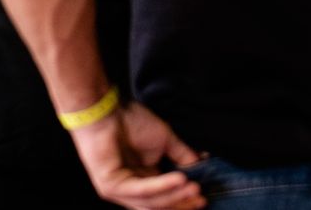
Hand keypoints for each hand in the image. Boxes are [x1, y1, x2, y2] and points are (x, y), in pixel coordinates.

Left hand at [69, 101, 205, 209]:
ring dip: (175, 196)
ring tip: (195, 188)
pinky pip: (141, 189)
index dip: (183, 199)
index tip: (204, 197)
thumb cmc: (131, 121)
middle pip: (158, 205)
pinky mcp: (111, 186)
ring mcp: (118, 190)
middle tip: (202, 199)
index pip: (164, 198)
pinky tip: (179, 179)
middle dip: (181, 203)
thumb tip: (200, 164)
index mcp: (141, 180)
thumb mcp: (164, 140)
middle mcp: (129, 190)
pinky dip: (162, 186)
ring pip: (150, 201)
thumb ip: (180, 154)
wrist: (106, 110)